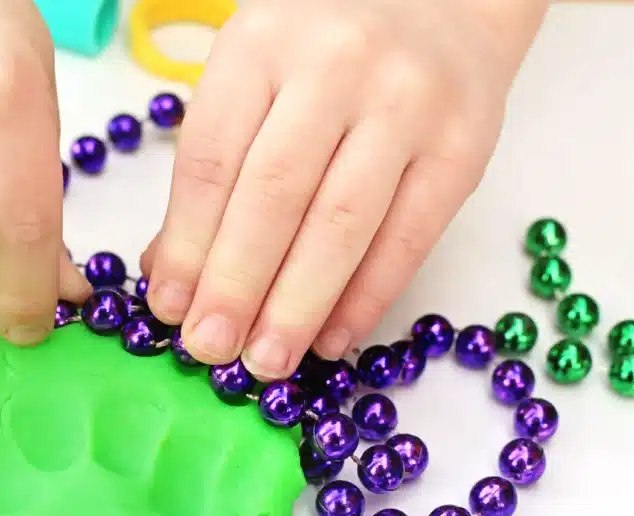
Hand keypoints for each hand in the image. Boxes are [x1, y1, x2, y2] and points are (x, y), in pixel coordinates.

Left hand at [142, 0, 545, 377]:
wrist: (443, 1)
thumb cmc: (324, 50)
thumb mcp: (252, 79)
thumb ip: (215, 167)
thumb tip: (172, 275)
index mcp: (261, 44)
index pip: (212, 160)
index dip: (187, 244)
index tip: (169, 308)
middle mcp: (334, 67)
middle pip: (273, 196)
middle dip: (236, 285)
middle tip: (210, 349)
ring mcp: (407, 104)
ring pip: (341, 224)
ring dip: (297, 305)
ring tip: (266, 361)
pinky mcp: (463, 146)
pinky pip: (408, 237)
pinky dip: (366, 297)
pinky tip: (330, 339)